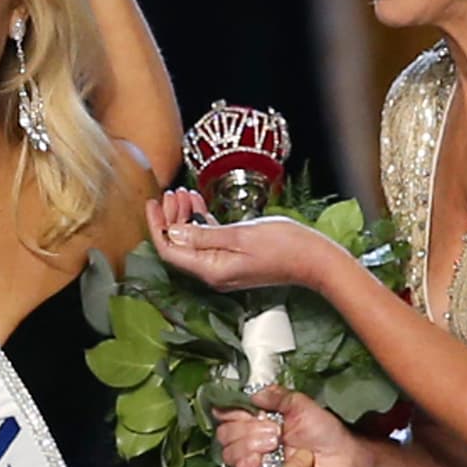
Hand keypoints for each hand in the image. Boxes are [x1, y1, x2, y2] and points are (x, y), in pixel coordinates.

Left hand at [146, 187, 325, 291]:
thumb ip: (203, 235)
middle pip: (179, 246)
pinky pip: (209, 241)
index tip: (153, 203)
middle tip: (172, 193)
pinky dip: (201, 222)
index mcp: (210, 269)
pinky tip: (198, 203)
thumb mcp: (239, 235)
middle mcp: (213, 273)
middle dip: (171, 218)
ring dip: (185, 217)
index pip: (170, 250)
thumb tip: (172, 233)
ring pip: (193, 242)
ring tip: (184, 193)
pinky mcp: (235, 260)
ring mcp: (224, 267)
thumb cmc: (284, 246)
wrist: (314, 260)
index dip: (157, 226)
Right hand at [217, 387, 362, 466]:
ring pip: (229, 453)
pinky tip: (260, 462)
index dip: (231, 412)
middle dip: (246, 431)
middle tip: (274, 432)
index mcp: (259, 417)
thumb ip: (278, 396)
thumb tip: (254, 394)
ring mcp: (254, 459)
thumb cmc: (326, 431)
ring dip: (248, 447)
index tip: (247, 413)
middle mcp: (251, 438)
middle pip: (225, 433)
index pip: (227, 412)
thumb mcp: (302, 405)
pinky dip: (246, 465)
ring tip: (274, 445)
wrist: (342, 460)